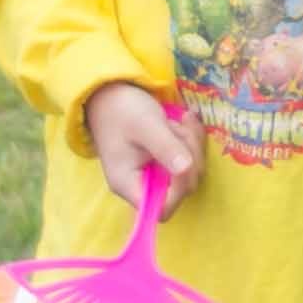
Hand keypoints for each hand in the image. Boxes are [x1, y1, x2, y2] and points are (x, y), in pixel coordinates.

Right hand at [82, 80, 200, 209]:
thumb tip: (186, 170)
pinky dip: (191, 139)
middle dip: (191, 156)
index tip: (185, 161)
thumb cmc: (122, 110)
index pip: (162, 209)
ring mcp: (155, 173)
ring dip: (192, 143)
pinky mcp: (164, 161)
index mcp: (129, 184)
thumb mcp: (146, 125)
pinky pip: (188, 157)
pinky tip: (185, 118)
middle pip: (182, 188)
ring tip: (181, 118)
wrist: (111, 93)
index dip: (179, 190)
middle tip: (184, 125)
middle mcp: (142, 184)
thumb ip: (165, 148)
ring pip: (190, 170)